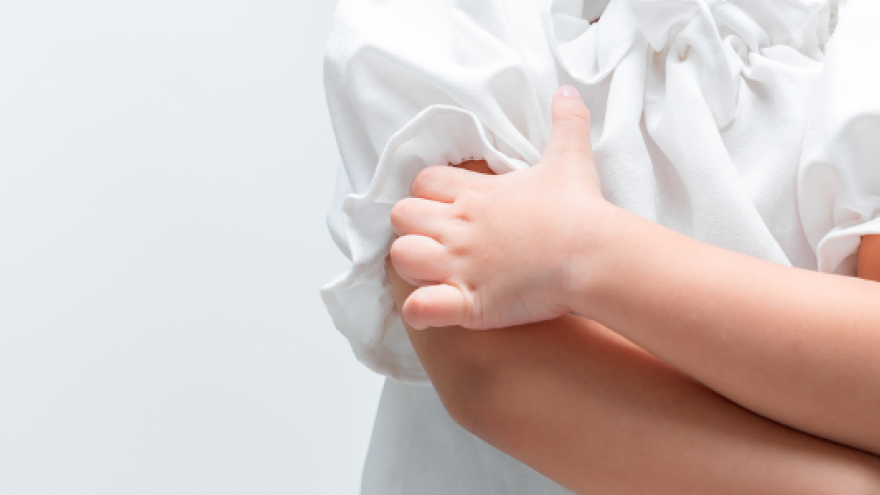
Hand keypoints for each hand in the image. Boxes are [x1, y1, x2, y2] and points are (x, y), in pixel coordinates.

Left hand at [389, 86, 611, 329]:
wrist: (594, 254)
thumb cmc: (579, 208)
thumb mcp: (569, 158)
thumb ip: (566, 123)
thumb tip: (568, 93)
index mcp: (476, 193)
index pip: (423, 182)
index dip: (429, 193)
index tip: (447, 205)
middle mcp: (460, 226)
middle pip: (403, 216)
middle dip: (414, 228)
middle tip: (439, 240)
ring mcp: (461, 265)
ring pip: (402, 257)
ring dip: (413, 265)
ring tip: (435, 273)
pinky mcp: (469, 302)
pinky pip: (420, 309)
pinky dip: (421, 311)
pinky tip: (436, 310)